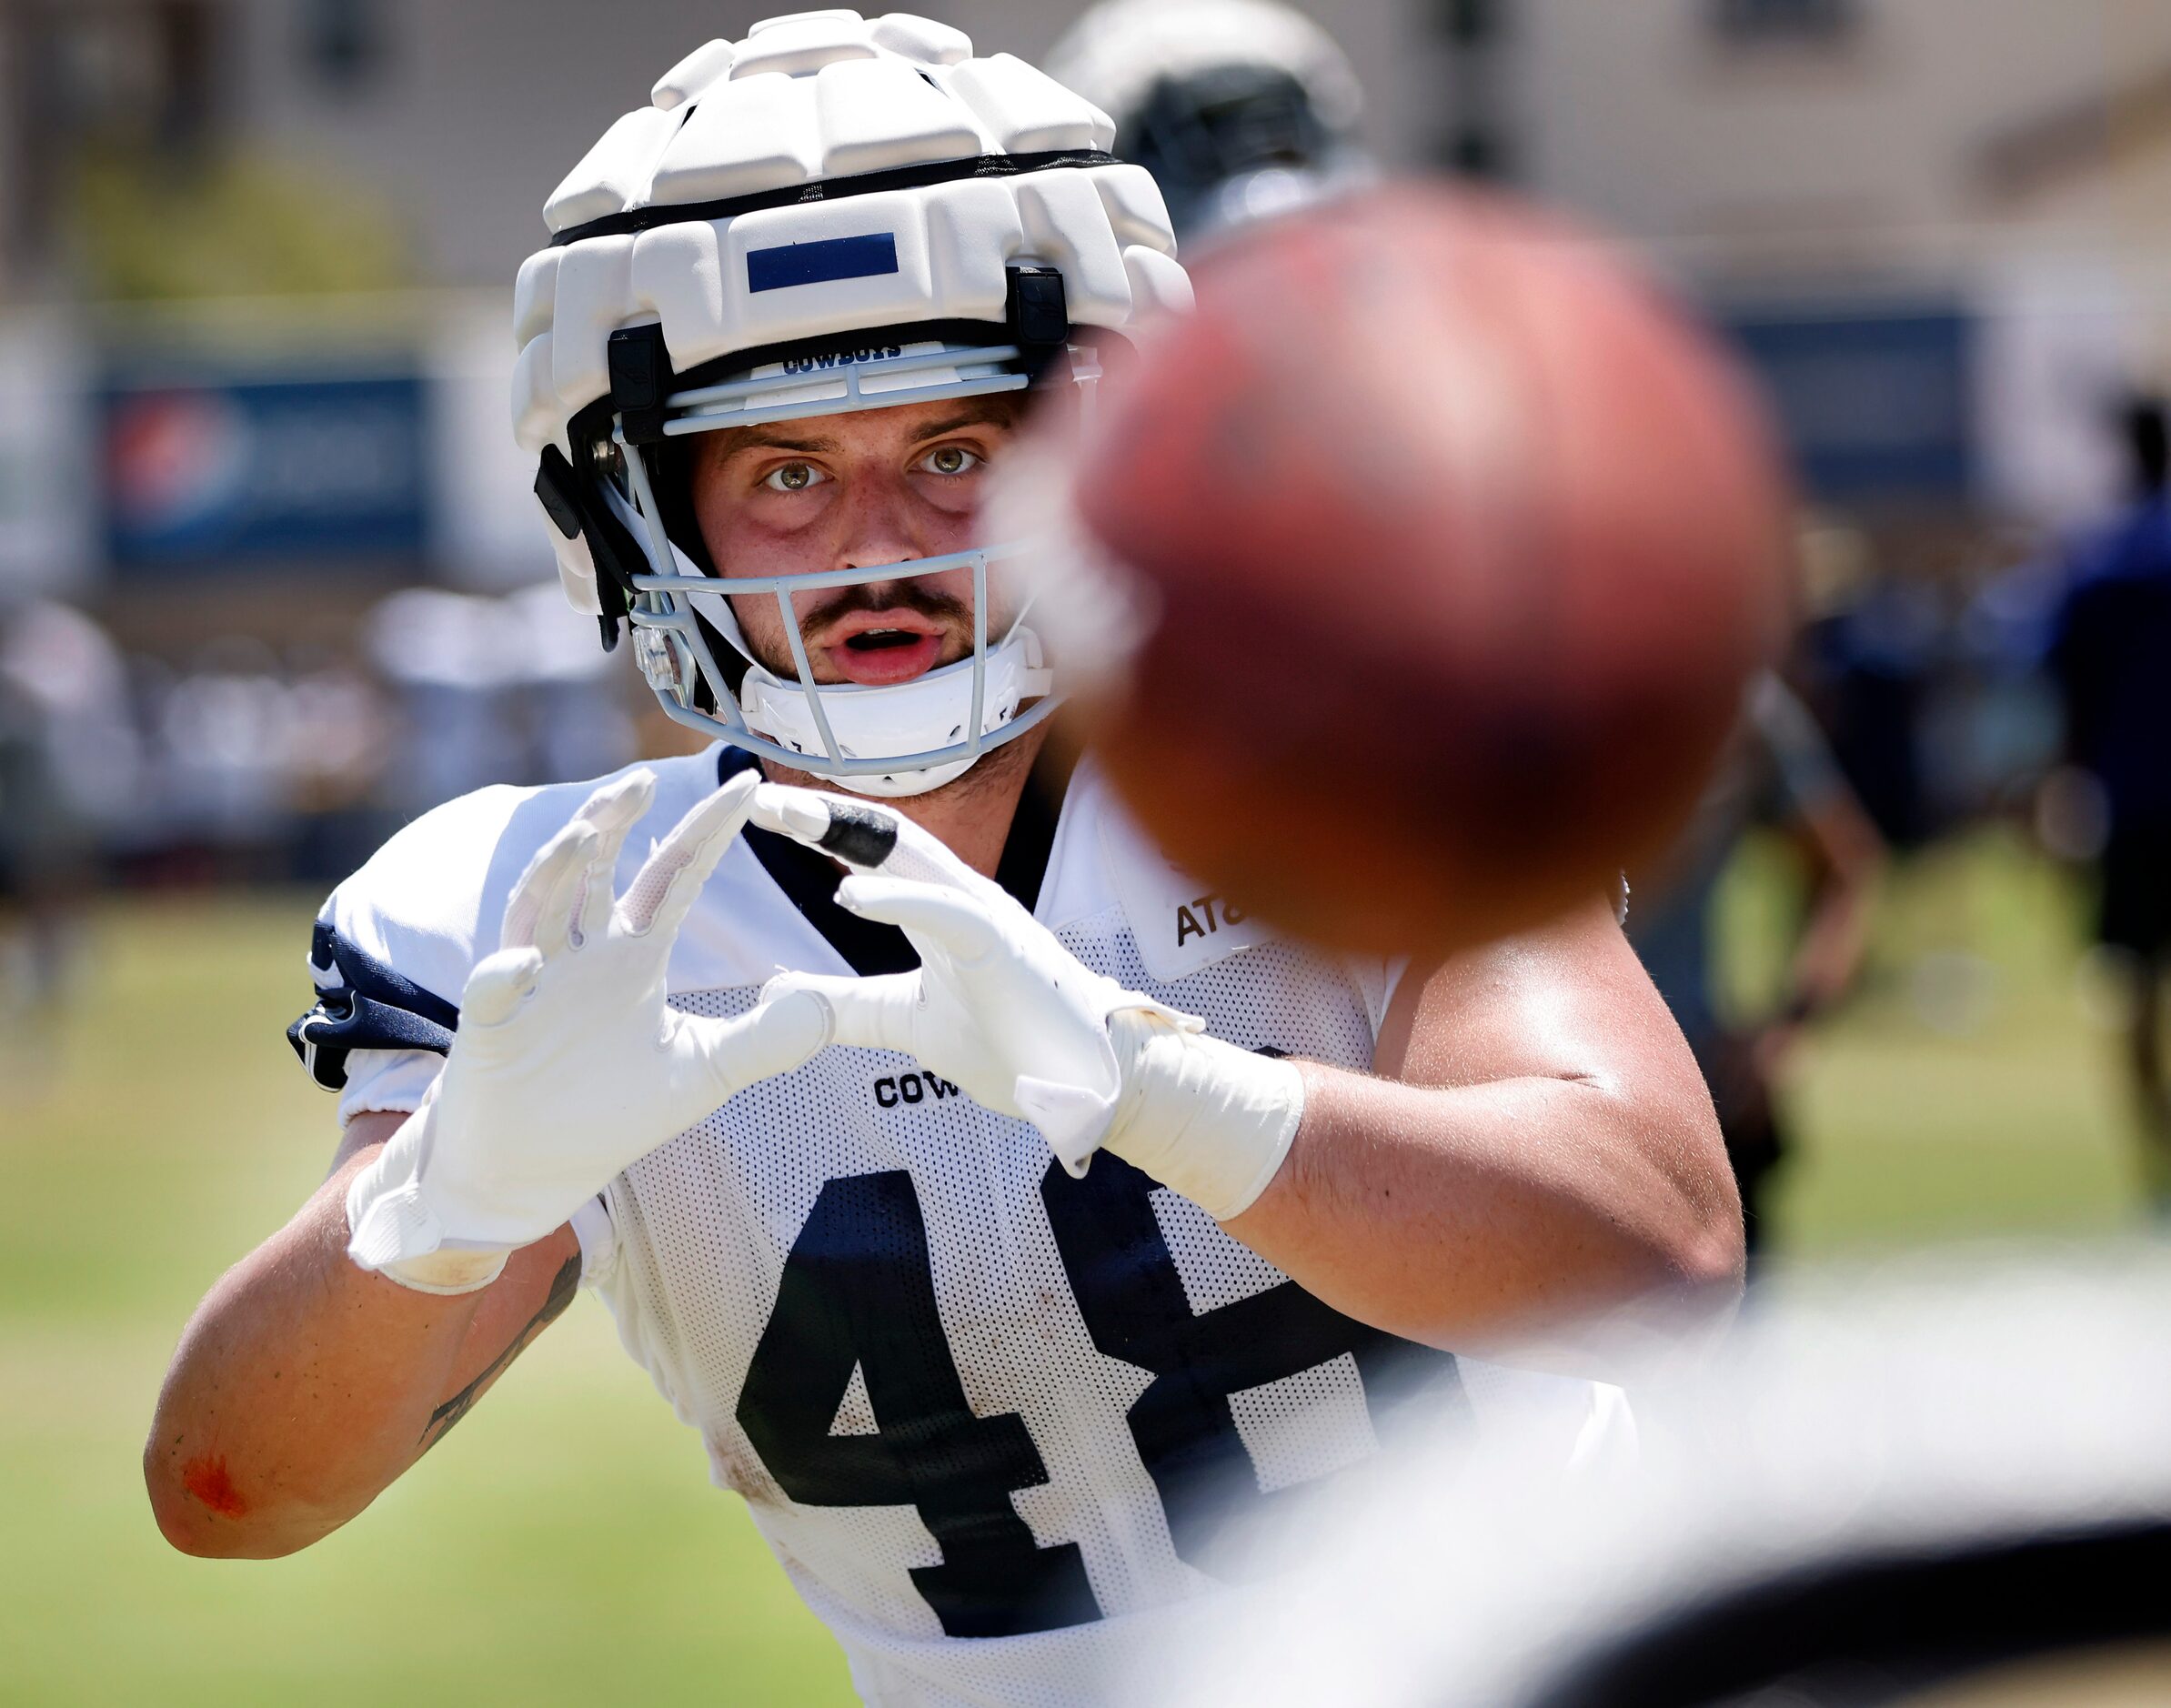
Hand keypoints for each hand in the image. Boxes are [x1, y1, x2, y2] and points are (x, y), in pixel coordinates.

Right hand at [346, 769, 832, 1291]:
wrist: (538, 1168)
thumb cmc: (613, 1112)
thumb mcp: (704, 1075)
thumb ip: (763, 1042)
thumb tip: (824, 1007)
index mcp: (634, 954)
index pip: (675, 876)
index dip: (709, 831)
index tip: (748, 786)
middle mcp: (581, 953)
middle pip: (597, 870)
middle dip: (613, 822)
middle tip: (642, 780)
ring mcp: (531, 982)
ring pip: (540, 907)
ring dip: (557, 869)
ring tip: (583, 832)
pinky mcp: (489, 1026)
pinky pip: (493, 988)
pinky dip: (506, 973)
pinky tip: (528, 962)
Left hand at [751, 783, 1303, 1219]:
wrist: (1091, 1084)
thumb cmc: (1015, 1047)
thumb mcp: (906, 1022)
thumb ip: (849, 1003)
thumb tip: (780, 993)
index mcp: (941, 912)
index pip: (872, 854)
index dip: (819, 830)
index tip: (758, 814)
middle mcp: (962, 900)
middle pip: (884, 838)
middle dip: (821, 815)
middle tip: (758, 800)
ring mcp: (985, 918)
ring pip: (913, 856)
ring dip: (846, 834)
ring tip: (788, 818)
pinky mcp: (1002, 949)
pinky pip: (946, 912)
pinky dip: (898, 898)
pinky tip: (849, 893)